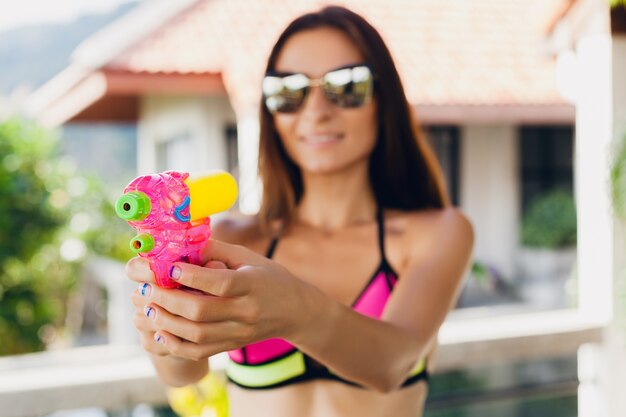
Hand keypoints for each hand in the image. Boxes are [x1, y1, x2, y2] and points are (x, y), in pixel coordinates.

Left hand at [126, 240, 320, 360]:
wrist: (294, 311)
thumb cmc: (269, 278)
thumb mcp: (249, 257)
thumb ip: (217, 249)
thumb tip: (183, 240)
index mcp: (252, 284)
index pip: (220, 282)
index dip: (191, 276)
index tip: (169, 267)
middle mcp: (246, 311)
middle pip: (202, 311)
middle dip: (169, 300)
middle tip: (148, 289)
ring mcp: (239, 332)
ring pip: (197, 335)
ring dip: (167, 322)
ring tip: (149, 308)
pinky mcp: (232, 345)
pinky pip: (199, 352)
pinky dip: (175, 345)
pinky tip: (161, 331)